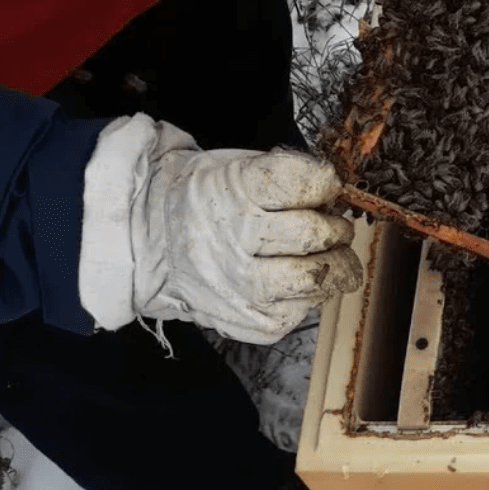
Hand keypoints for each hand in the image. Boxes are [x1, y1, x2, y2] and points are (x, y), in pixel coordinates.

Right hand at [133, 141, 362, 343]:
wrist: (152, 243)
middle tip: (330, 224)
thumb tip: (337, 195)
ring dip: (336, 264)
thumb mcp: (236, 167)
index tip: (327, 185)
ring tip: (325, 254)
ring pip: (318, 278)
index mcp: (231, 192)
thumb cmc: (206, 201)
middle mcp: (233, 242)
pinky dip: (312, 293)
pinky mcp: (253, 322)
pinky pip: (304, 309)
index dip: (324, 183)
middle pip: (315, 235)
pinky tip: (297, 279)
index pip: (300, 184)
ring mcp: (241, 287)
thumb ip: (288, 177)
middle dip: (335, 227)